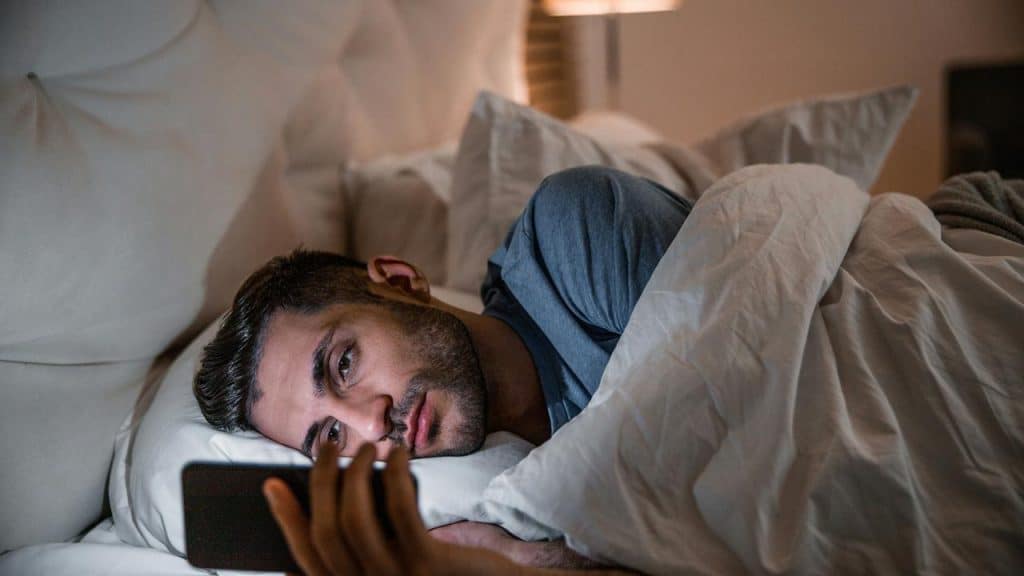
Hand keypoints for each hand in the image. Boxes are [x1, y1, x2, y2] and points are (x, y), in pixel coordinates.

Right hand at [263, 442, 521, 575]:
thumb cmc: (447, 574)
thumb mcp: (400, 564)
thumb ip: (367, 547)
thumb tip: (334, 496)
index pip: (307, 555)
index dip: (286, 518)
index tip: (273, 483)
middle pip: (326, 531)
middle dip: (320, 481)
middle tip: (327, 445)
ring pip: (354, 519)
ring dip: (355, 473)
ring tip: (365, 447)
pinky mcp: (427, 563)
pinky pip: (399, 510)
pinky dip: (394, 474)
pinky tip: (399, 454)